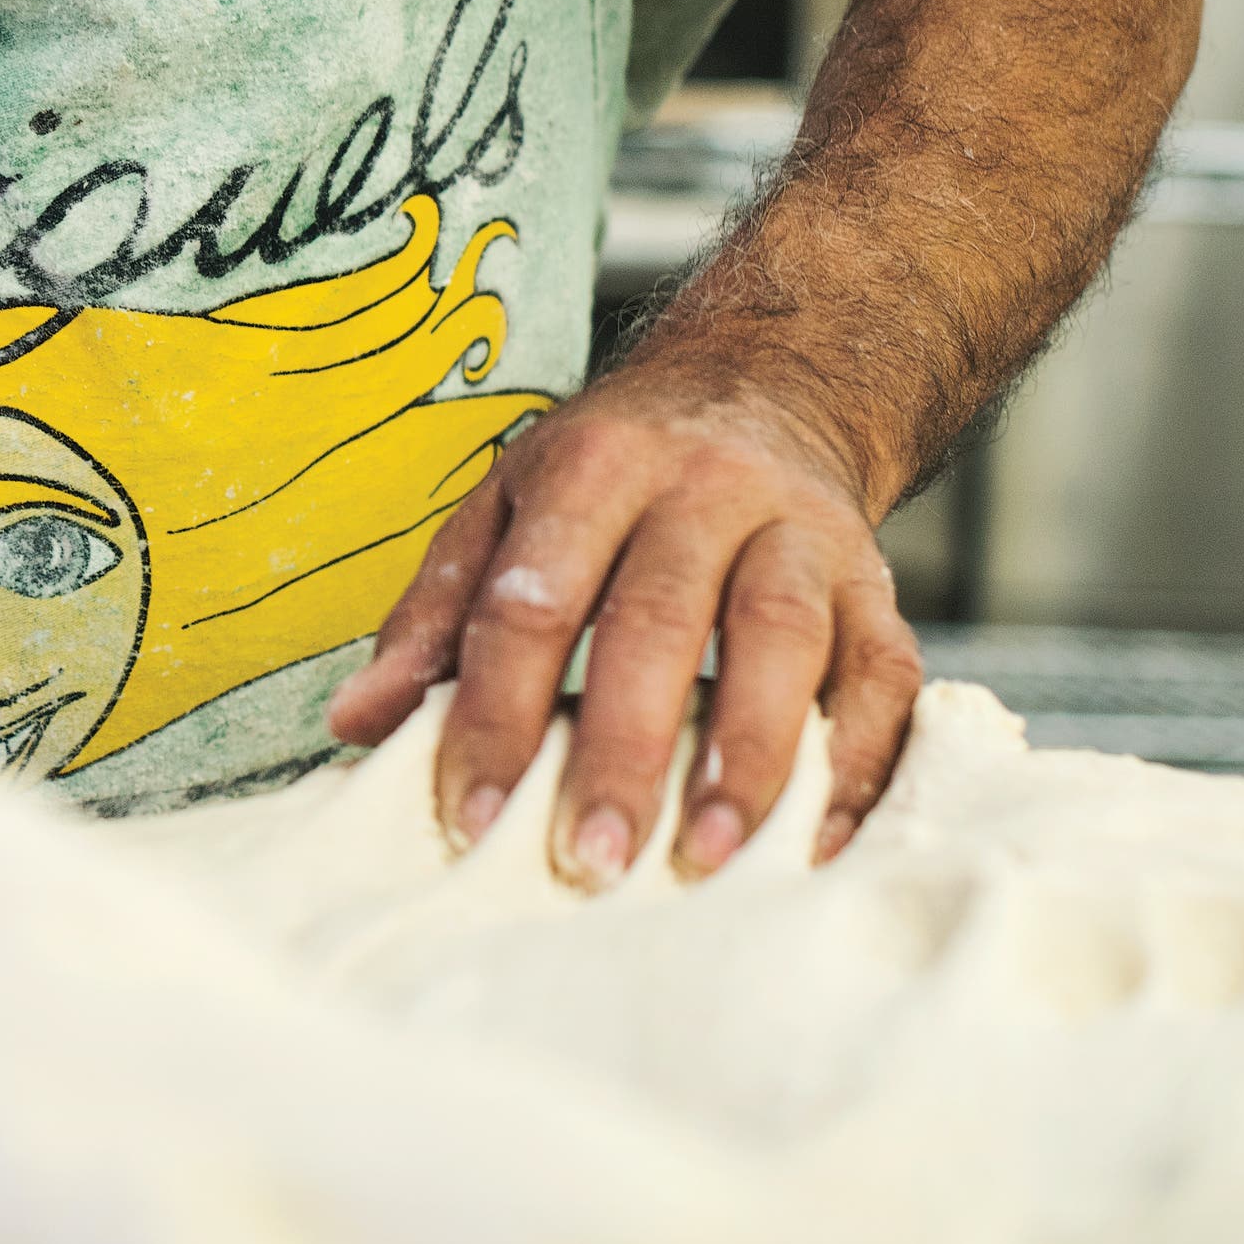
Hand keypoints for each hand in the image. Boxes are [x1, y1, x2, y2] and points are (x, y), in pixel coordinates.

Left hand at [322, 358, 921, 882]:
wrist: (769, 383)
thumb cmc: (615, 470)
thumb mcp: (504, 506)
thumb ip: (434, 616)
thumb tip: (359, 722)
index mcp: (592, 468)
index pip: (531, 600)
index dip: (494, 713)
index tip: (469, 818)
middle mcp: (703, 489)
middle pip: (658, 620)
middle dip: (621, 751)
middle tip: (589, 860)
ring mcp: (799, 532)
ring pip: (782, 639)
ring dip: (749, 757)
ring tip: (708, 857)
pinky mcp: (874, 582)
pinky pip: (883, 672)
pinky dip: (859, 760)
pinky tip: (817, 840)